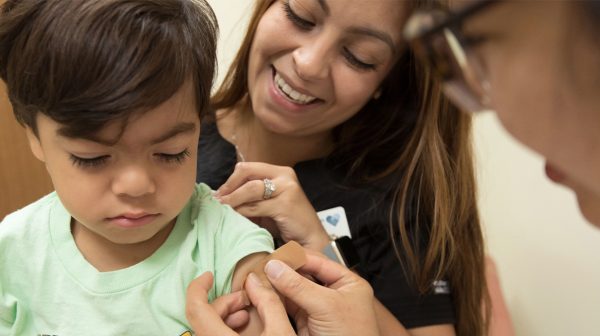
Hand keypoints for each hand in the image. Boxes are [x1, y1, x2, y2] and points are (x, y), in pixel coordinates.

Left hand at [186, 272, 295, 335]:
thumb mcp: (281, 331)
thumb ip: (268, 302)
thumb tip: (256, 280)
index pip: (195, 308)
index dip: (198, 287)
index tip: (209, 275)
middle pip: (204, 317)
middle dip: (226, 302)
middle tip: (247, 298)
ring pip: (208, 327)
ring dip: (227, 316)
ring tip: (248, 314)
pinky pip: (214, 335)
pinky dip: (226, 328)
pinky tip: (245, 328)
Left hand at [215, 162, 329, 249]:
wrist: (310, 239)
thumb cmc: (287, 222)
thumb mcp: (267, 205)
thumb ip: (251, 197)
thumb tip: (222, 196)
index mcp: (280, 172)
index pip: (248, 168)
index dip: (231, 180)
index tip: (219, 193)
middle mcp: (285, 175)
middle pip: (247, 173)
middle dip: (229, 188)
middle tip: (217, 201)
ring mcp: (287, 188)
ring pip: (250, 189)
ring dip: (232, 200)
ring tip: (222, 209)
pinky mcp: (285, 204)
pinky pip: (255, 206)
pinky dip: (242, 211)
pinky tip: (234, 217)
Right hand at [265, 251, 380, 335]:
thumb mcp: (326, 306)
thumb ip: (298, 285)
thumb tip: (274, 267)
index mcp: (348, 283)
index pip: (319, 262)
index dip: (296, 257)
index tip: (274, 256)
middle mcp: (334, 293)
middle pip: (304, 275)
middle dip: (284, 271)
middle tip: (263, 265)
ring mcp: (320, 309)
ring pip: (294, 291)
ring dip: (277, 285)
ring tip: (259, 277)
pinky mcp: (307, 323)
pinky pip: (288, 306)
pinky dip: (275, 301)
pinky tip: (263, 293)